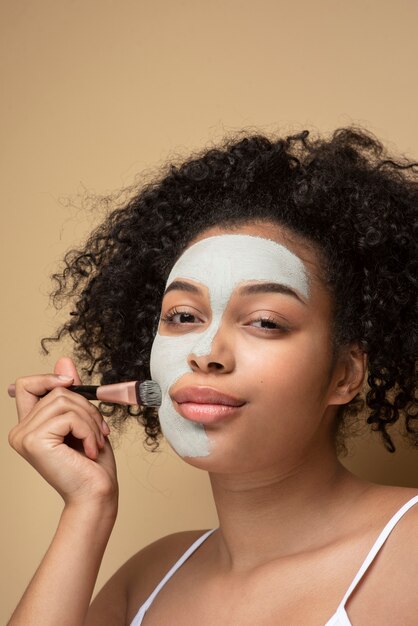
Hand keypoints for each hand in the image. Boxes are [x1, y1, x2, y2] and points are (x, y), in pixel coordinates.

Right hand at [8, 356, 117, 508]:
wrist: (96, 494)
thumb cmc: (92, 463)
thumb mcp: (84, 420)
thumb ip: (70, 392)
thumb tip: (65, 360)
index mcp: (29, 426)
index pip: (27, 384)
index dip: (50, 378)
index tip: (71, 384)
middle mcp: (20, 431)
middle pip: (55, 391)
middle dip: (86, 406)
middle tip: (99, 430)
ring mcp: (23, 436)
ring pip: (64, 401)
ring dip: (90, 419)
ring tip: (96, 441)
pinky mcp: (34, 441)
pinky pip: (68, 416)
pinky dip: (88, 429)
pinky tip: (90, 450)